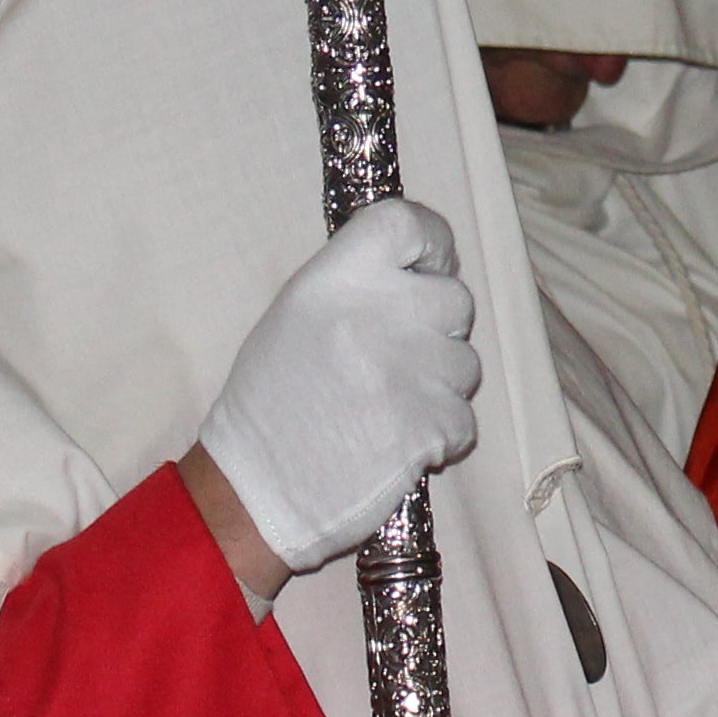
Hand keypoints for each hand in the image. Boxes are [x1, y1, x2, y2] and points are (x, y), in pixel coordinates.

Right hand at [187, 196, 481, 580]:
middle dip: (437, 328)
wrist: (251, 492)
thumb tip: (418, 273)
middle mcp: (374, 315)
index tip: (429, 266)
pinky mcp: (427, 426)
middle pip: (454, 298)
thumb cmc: (269, 405)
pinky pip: (464, 419)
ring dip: (439, 386)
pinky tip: (395, 441)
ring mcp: (406, 371)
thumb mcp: (295, 318)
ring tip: (385, 407)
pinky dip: (440, 435)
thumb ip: (356, 286)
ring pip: (465, 363)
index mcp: (333, 280)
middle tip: (398, 358)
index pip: (406, 224)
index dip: (431, 243)